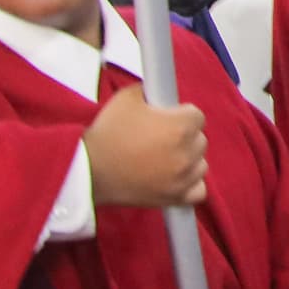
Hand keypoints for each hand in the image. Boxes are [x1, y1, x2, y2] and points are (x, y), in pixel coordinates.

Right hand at [82, 91, 207, 209]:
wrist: (88, 170)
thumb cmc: (107, 133)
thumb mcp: (127, 98)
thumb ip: (150, 90)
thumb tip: (158, 92)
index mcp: (181, 126)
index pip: (197, 115)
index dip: (179, 113)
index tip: (165, 118)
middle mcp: (187, 153)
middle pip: (199, 138)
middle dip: (184, 135)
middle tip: (159, 137)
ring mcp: (183, 178)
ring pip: (200, 163)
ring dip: (187, 159)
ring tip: (163, 157)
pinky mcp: (175, 198)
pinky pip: (198, 191)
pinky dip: (190, 184)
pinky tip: (176, 178)